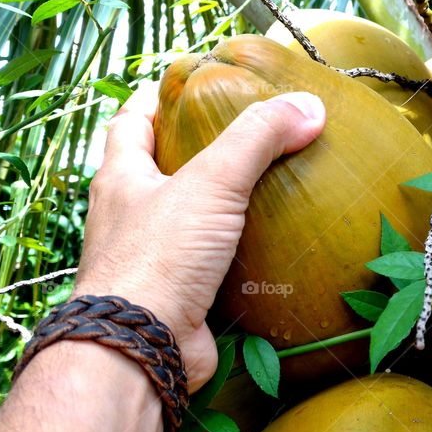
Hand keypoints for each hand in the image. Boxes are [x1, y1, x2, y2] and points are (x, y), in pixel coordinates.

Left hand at [73, 85, 325, 389]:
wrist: (144, 347)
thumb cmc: (160, 257)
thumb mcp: (211, 182)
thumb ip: (257, 139)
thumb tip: (309, 106)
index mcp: (122, 180)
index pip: (131, 122)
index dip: (157, 99)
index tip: (188, 84)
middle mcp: (130, 218)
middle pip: (157, 172)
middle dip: (192, 153)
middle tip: (238, 137)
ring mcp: (153, 261)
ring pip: (187, 222)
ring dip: (218, 209)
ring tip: (265, 190)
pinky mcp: (179, 297)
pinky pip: (211, 267)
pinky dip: (237, 257)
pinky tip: (271, 250)